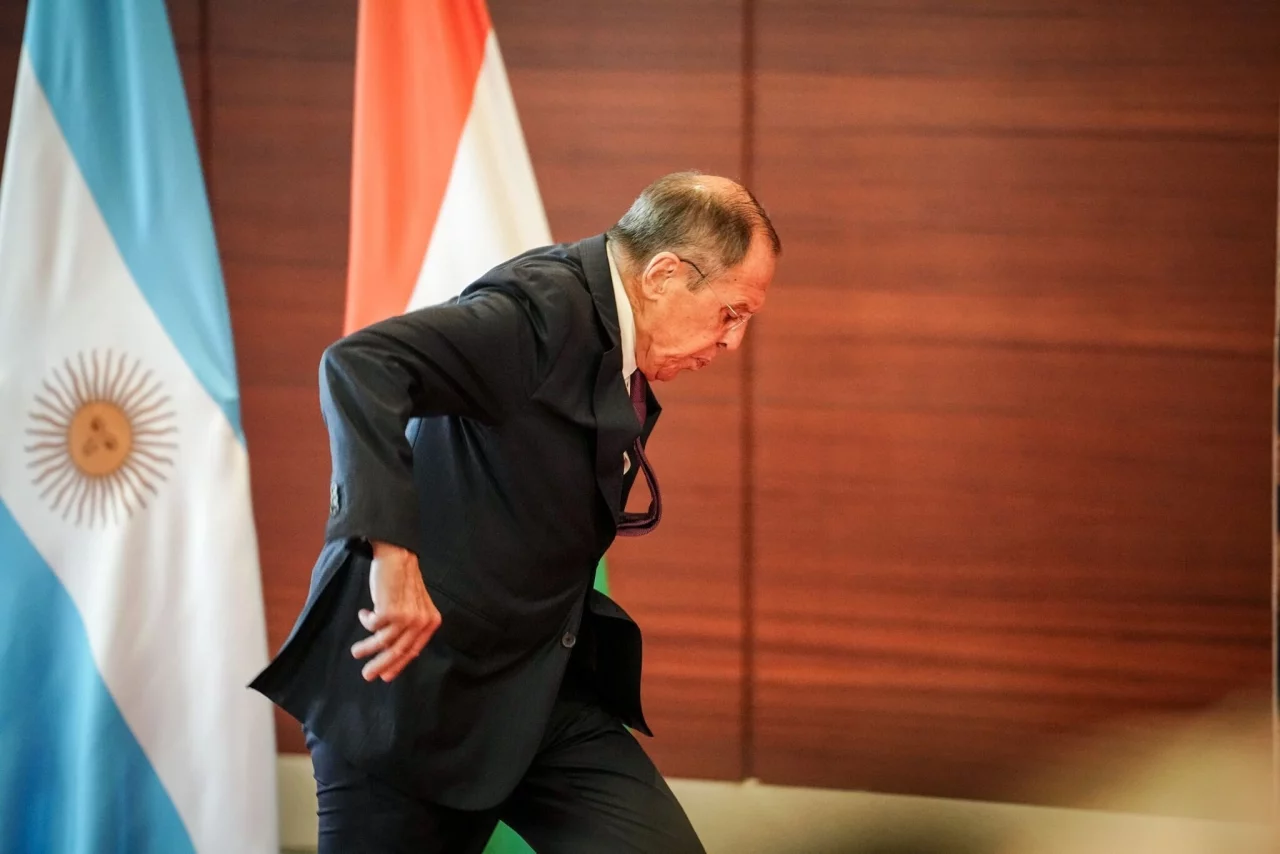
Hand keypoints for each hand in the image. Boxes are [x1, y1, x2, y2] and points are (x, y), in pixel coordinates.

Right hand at [350, 541, 440, 681]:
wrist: (398, 557)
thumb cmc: (403, 582)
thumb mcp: (414, 606)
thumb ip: (410, 627)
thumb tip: (396, 653)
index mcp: (430, 622)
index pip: (413, 651)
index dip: (398, 665)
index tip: (386, 676)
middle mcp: (421, 622)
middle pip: (398, 651)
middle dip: (381, 665)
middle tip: (367, 676)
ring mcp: (407, 617)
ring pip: (383, 642)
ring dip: (366, 648)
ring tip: (356, 652)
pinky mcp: (391, 611)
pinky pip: (372, 626)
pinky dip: (366, 622)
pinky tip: (364, 614)